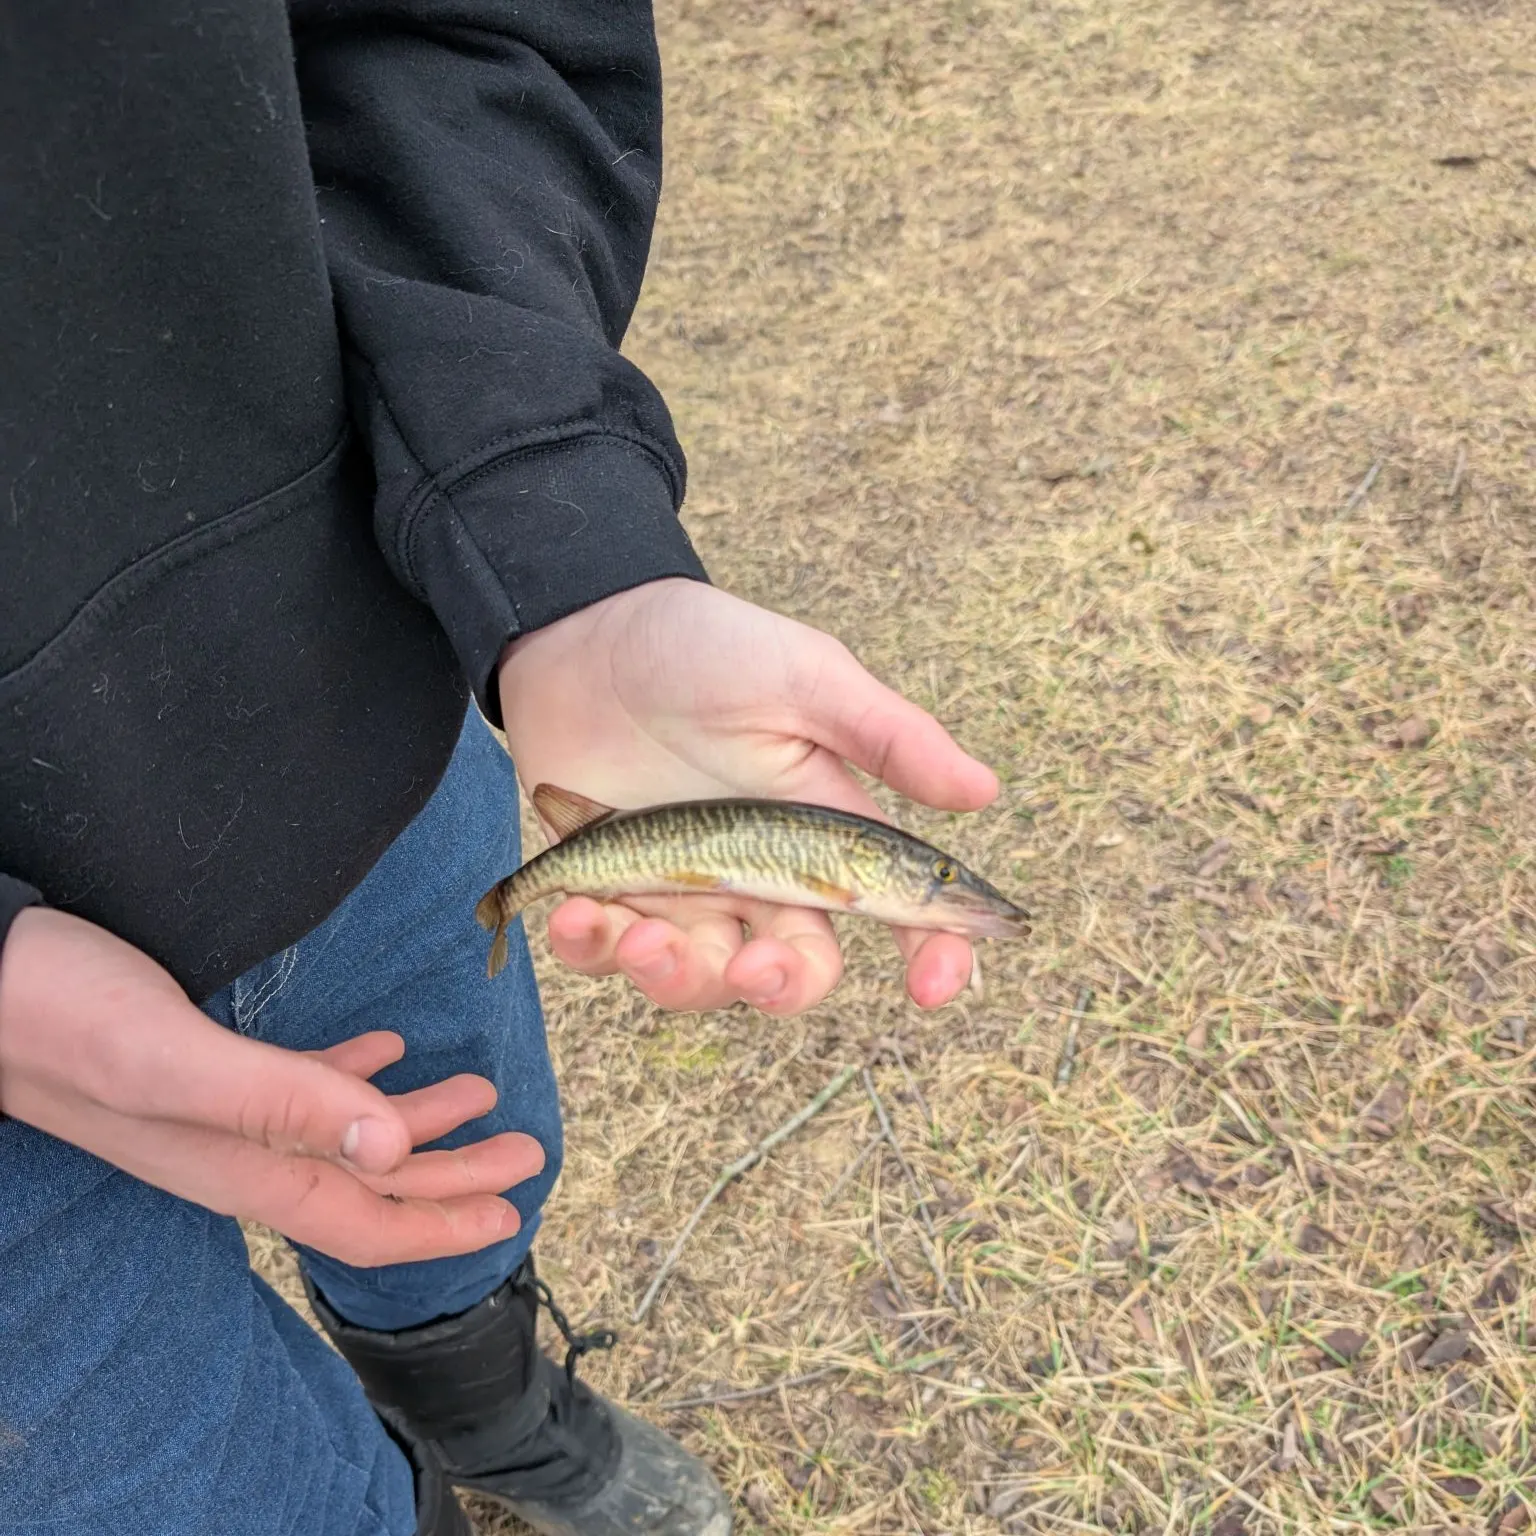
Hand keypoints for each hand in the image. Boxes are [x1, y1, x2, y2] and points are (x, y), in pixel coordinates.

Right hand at [0, 908, 542, 1265]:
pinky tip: (385, 1050)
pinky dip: (354, 1073)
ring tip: (479, 1095)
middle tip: (527, 1152)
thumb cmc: (62, 1017)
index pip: (364, 1219)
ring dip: (416, 1119)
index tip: (513, 1210)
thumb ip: (283, 1102)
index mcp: (241, 1163)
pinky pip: (301, 1083)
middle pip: (370, 1179)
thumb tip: (391, 1145)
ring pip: (343, 1131)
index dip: (443, 1221)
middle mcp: (239, 1148)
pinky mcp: (206, 1062)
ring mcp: (221, 1110)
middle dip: (454, 1173)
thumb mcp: (176, 1062)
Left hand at [496, 578, 1000, 1014]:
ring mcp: (683, 894)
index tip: (931, 986)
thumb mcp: (804, 678)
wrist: (587, 632)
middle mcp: (760, 879)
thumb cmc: (708, 648)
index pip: (896, 914)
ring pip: (700, 981)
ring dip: (674, 976)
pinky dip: (590, 948)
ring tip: (639, 936)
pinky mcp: (609, 894)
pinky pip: (603, 956)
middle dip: (779, 987)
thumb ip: (885, 736)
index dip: (932, 959)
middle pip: (794, 973)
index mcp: (823, 834)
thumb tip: (984, 790)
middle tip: (753, 969)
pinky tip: (576, 911)